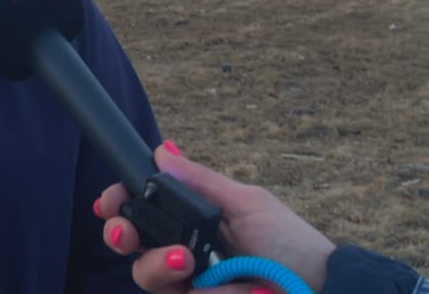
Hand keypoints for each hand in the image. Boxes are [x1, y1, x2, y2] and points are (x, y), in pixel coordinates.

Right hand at [95, 142, 335, 293]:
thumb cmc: (291, 243)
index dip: (117, 206)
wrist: (322, 290)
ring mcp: (191, 285)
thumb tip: (162, 150)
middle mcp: (183, 252)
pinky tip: (232, 291)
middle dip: (121, 237)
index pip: (141, 209)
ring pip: (148, 278)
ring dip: (159, 268)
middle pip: (131, 246)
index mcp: (191, 219)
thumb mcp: (247, 203)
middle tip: (127, 235)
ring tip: (187, 264)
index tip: (106, 203)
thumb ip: (201, 182)